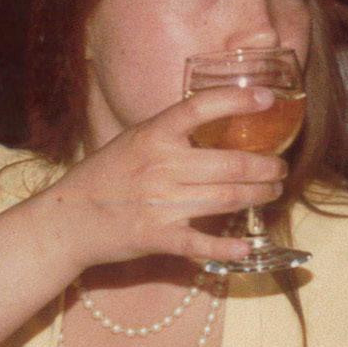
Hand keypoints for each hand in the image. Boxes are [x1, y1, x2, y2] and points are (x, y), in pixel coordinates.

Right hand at [39, 87, 287, 269]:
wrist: (67, 220)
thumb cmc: (105, 176)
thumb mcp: (134, 140)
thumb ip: (171, 133)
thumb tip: (217, 118)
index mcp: (153, 134)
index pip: (201, 106)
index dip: (237, 100)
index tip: (269, 98)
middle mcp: (160, 165)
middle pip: (231, 163)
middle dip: (266, 167)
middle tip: (280, 168)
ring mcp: (160, 202)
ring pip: (227, 198)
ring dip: (258, 196)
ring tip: (273, 192)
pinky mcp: (157, 236)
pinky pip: (200, 243)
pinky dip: (227, 248)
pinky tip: (247, 246)